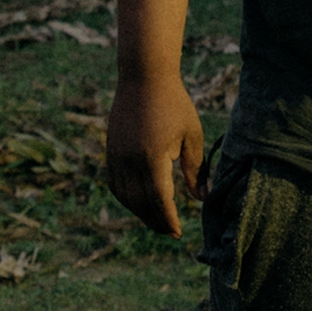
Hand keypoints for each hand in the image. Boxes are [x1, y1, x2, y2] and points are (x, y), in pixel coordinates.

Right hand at [106, 71, 203, 238]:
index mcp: (152, 157)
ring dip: (140, 212)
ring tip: (156, 220)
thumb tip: (201, 198)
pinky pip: (115, 183)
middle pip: (140, 203)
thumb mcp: (191, 135)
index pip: (159, 199)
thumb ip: (195, 169)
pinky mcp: (110, 151)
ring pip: (125, 196)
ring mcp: (116, 156)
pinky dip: (126, 198)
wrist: (144, 77)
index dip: (168, 219)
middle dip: (155, 220)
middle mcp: (130, 161)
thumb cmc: (174, 104)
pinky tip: (138, 202)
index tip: (178, 233)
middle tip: (170, 232)